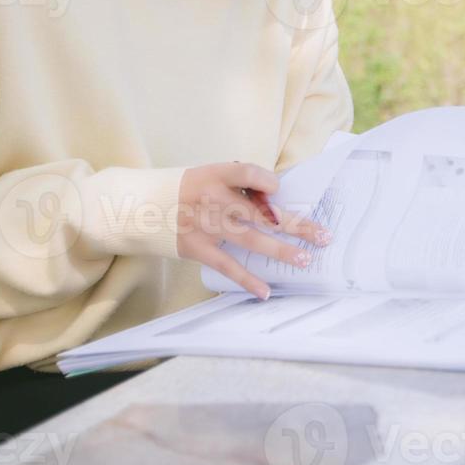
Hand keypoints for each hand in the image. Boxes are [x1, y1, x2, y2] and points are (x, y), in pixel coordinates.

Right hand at [176, 162, 330, 298]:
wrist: (140, 207)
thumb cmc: (187, 190)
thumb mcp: (209, 175)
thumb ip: (239, 184)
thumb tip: (275, 198)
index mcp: (216, 175)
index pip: (248, 173)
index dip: (267, 181)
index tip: (278, 188)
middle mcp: (213, 199)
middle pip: (262, 212)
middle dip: (296, 225)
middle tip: (323, 236)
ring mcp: (206, 226)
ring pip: (252, 240)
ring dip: (281, 251)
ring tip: (305, 260)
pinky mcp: (198, 248)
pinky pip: (228, 266)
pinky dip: (247, 279)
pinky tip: (265, 291)